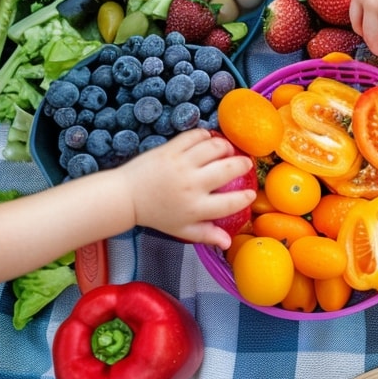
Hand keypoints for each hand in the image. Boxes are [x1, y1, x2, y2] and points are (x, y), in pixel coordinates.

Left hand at [122, 130, 255, 247]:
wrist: (127, 197)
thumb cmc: (156, 215)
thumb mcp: (182, 230)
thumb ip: (207, 235)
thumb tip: (227, 243)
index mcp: (195, 208)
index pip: (230, 203)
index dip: (246, 197)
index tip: (250, 193)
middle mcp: (191, 185)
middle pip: (228, 169)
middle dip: (242, 164)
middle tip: (245, 163)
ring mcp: (181, 165)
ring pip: (214, 147)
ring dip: (226, 147)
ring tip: (227, 150)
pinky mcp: (170, 149)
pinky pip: (195, 136)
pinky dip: (206, 135)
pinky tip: (209, 140)